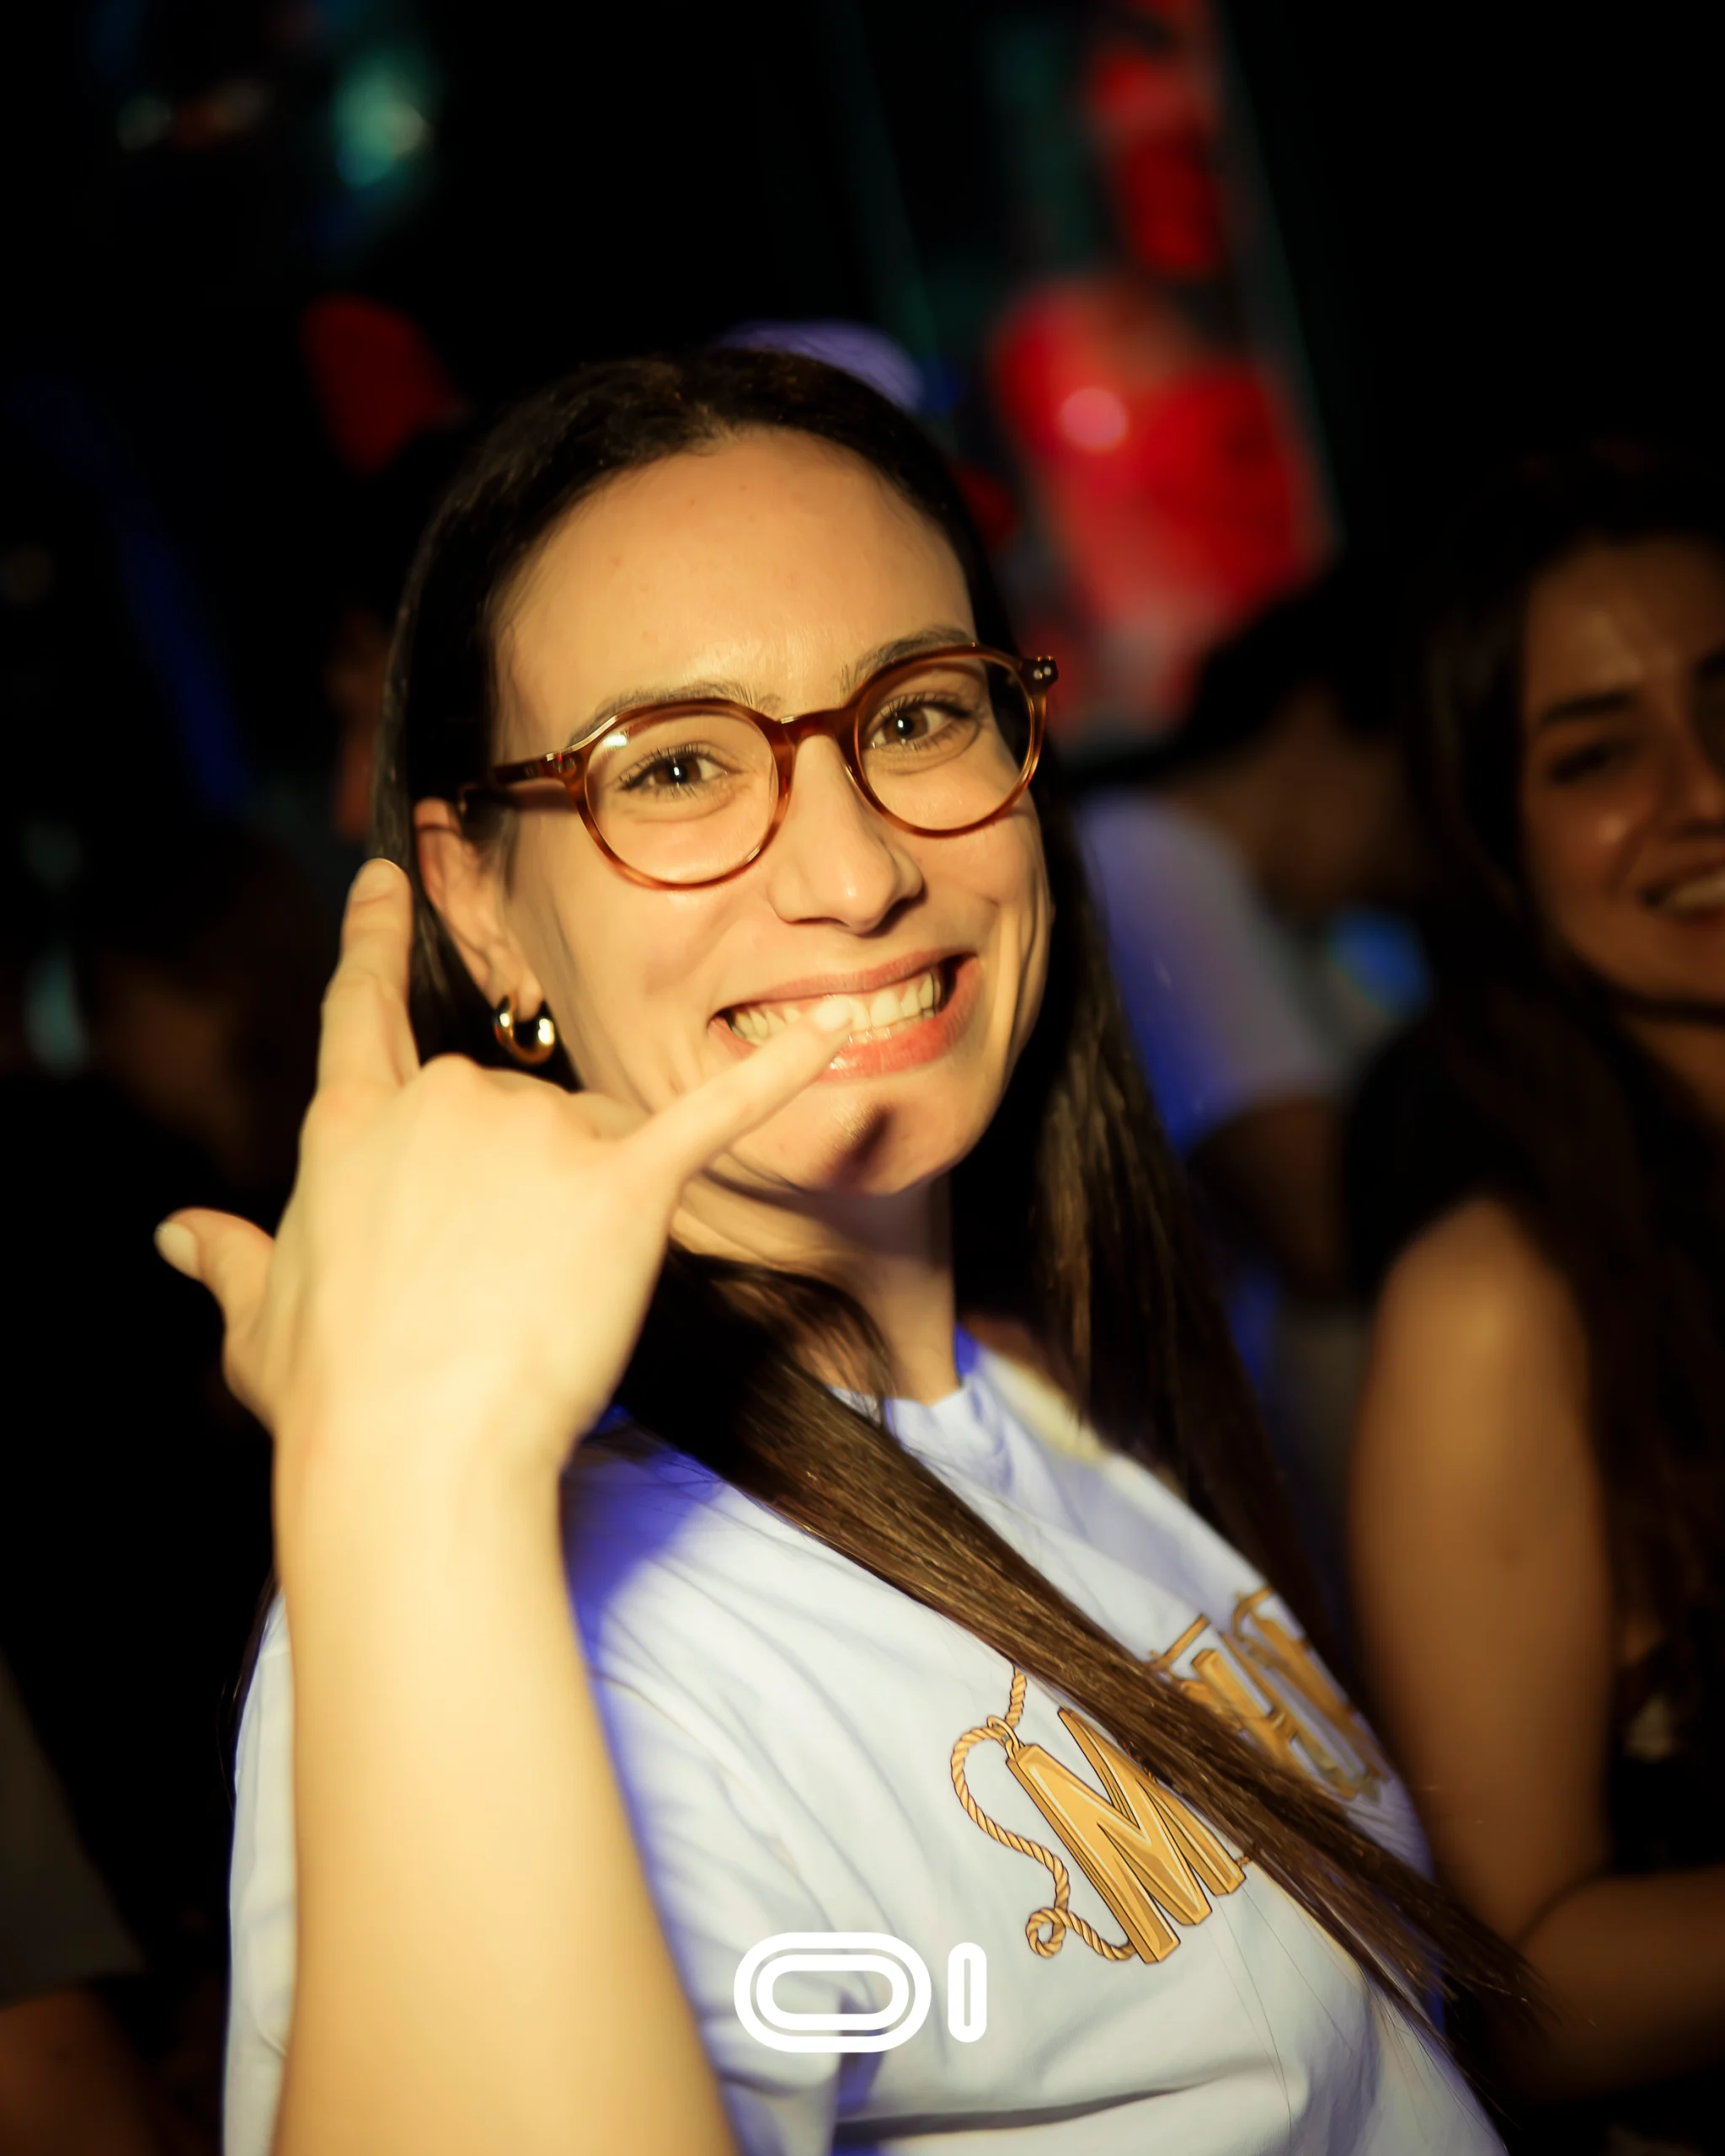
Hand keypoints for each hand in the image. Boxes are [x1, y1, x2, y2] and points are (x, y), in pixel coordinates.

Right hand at [155, 858, 853, 1511]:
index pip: (359, 1011)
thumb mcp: (256, 1326)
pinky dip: (773, 1074)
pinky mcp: (621, 1179)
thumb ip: (229, 1261)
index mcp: (351, 1128)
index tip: (387, 872)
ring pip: (592, 1135)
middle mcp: (442, 1102)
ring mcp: (534, 1133)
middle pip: (509, 1104)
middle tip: (499, 1287)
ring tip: (550, 1298)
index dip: (370, 937)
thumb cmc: (331, 1401)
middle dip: (520, 1185)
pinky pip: (708, 1114)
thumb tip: (175, 1232)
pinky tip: (833, 1034)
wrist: (411, 1451)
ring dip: (589, 1203)